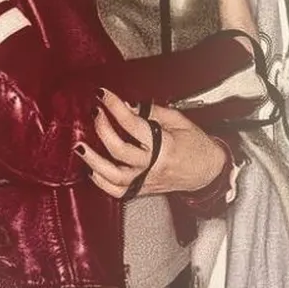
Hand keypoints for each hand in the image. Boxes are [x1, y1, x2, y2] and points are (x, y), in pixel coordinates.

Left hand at [76, 88, 225, 198]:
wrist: (209, 172)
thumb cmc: (197, 145)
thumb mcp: (179, 121)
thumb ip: (153, 113)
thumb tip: (128, 106)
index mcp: (165, 146)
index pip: (133, 124)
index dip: (115, 107)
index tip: (103, 95)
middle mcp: (153, 166)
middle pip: (119, 149)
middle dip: (102, 128)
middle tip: (95, 113)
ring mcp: (147, 180)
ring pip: (113, 176)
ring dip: (93, 161)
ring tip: (80, 146)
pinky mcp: (143, 190)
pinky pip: (117, 192)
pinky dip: (101, 182)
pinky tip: (91, 169)